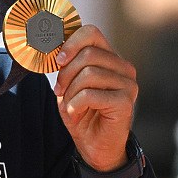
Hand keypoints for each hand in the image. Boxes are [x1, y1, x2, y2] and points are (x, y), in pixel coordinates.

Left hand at [53, 25, 136, 171]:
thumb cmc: (80, 111)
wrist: (93, 145)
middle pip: (88, 53)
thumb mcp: (67, 83)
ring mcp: (128, 84)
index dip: (70, 42)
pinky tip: (77, 113)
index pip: (91, 32)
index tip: (57, 60)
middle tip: (60, 90)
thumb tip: (49, 43)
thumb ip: (64, 63)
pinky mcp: (126, 101)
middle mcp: (123, 67)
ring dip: (70, 92)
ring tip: (71, 104)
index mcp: (109, 57)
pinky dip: (75, 105)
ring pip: (89, 73)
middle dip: (66, 73)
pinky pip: (90, 94)